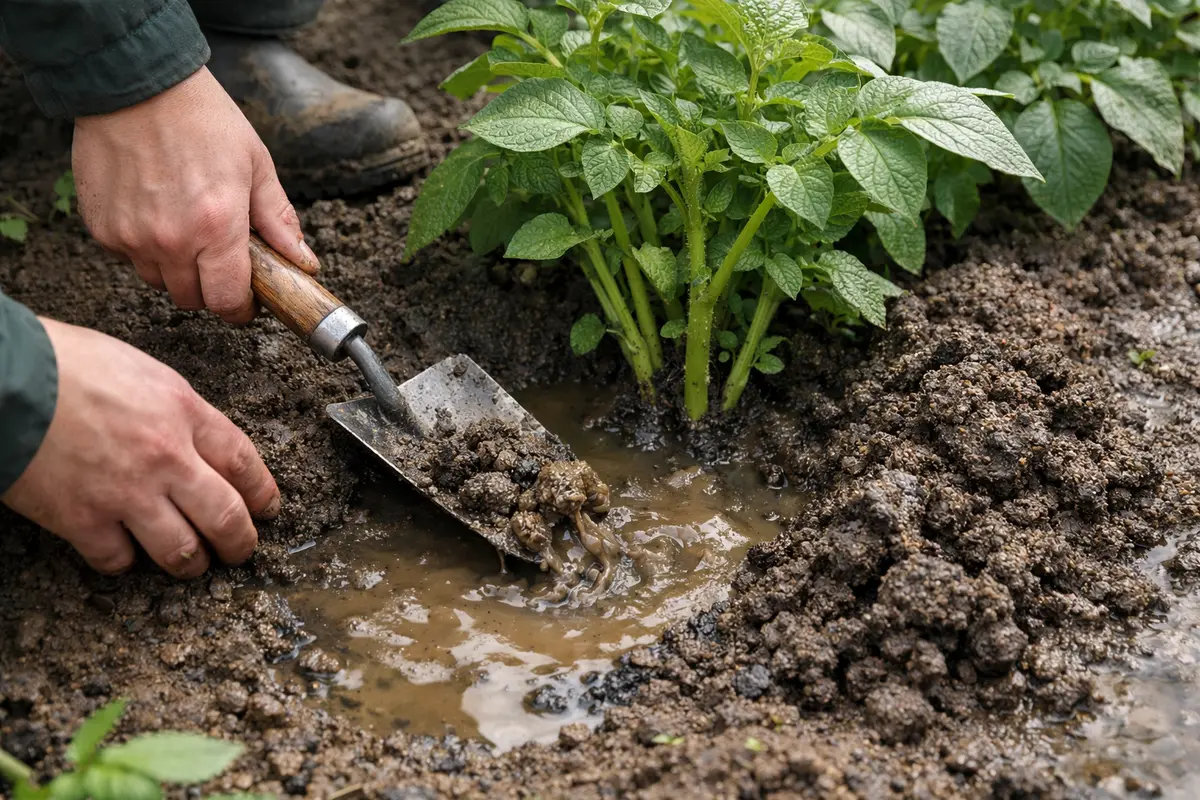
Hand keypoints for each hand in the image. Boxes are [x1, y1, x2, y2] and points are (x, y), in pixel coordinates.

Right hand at [1, 320, 280, 577]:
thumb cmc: (66, 363)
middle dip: (240, 542)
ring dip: (191, 563)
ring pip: (181, 551)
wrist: (6, 377)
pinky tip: (124, 552)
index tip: (268, 509)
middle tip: (241, 550)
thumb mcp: (144, 373)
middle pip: (226, 516)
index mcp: (184, 413)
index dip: (263, 494)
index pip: (245, 463)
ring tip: (192, 562)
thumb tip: (198, 443)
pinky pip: (120, 560)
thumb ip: (179, 412)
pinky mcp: (83, 519)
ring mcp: (126, 493)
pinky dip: (125, 562)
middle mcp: (166, 457)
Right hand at [72, 67, 319, 323]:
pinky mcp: (102, 227)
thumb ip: (278, 220)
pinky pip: (128, 257)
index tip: (247, 299)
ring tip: (186, 226)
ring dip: (176, 268)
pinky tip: (154, 210)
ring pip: (158, 281)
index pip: (227, 301)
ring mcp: (131, 236)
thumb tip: (303, 263)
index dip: (240, 307)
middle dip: (210, 285)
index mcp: (217, 227)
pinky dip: (143, 246)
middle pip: (192, 298)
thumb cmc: (202, 118)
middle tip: (218, 255)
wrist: (134, 83)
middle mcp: (171, 240)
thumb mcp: (256, 164)